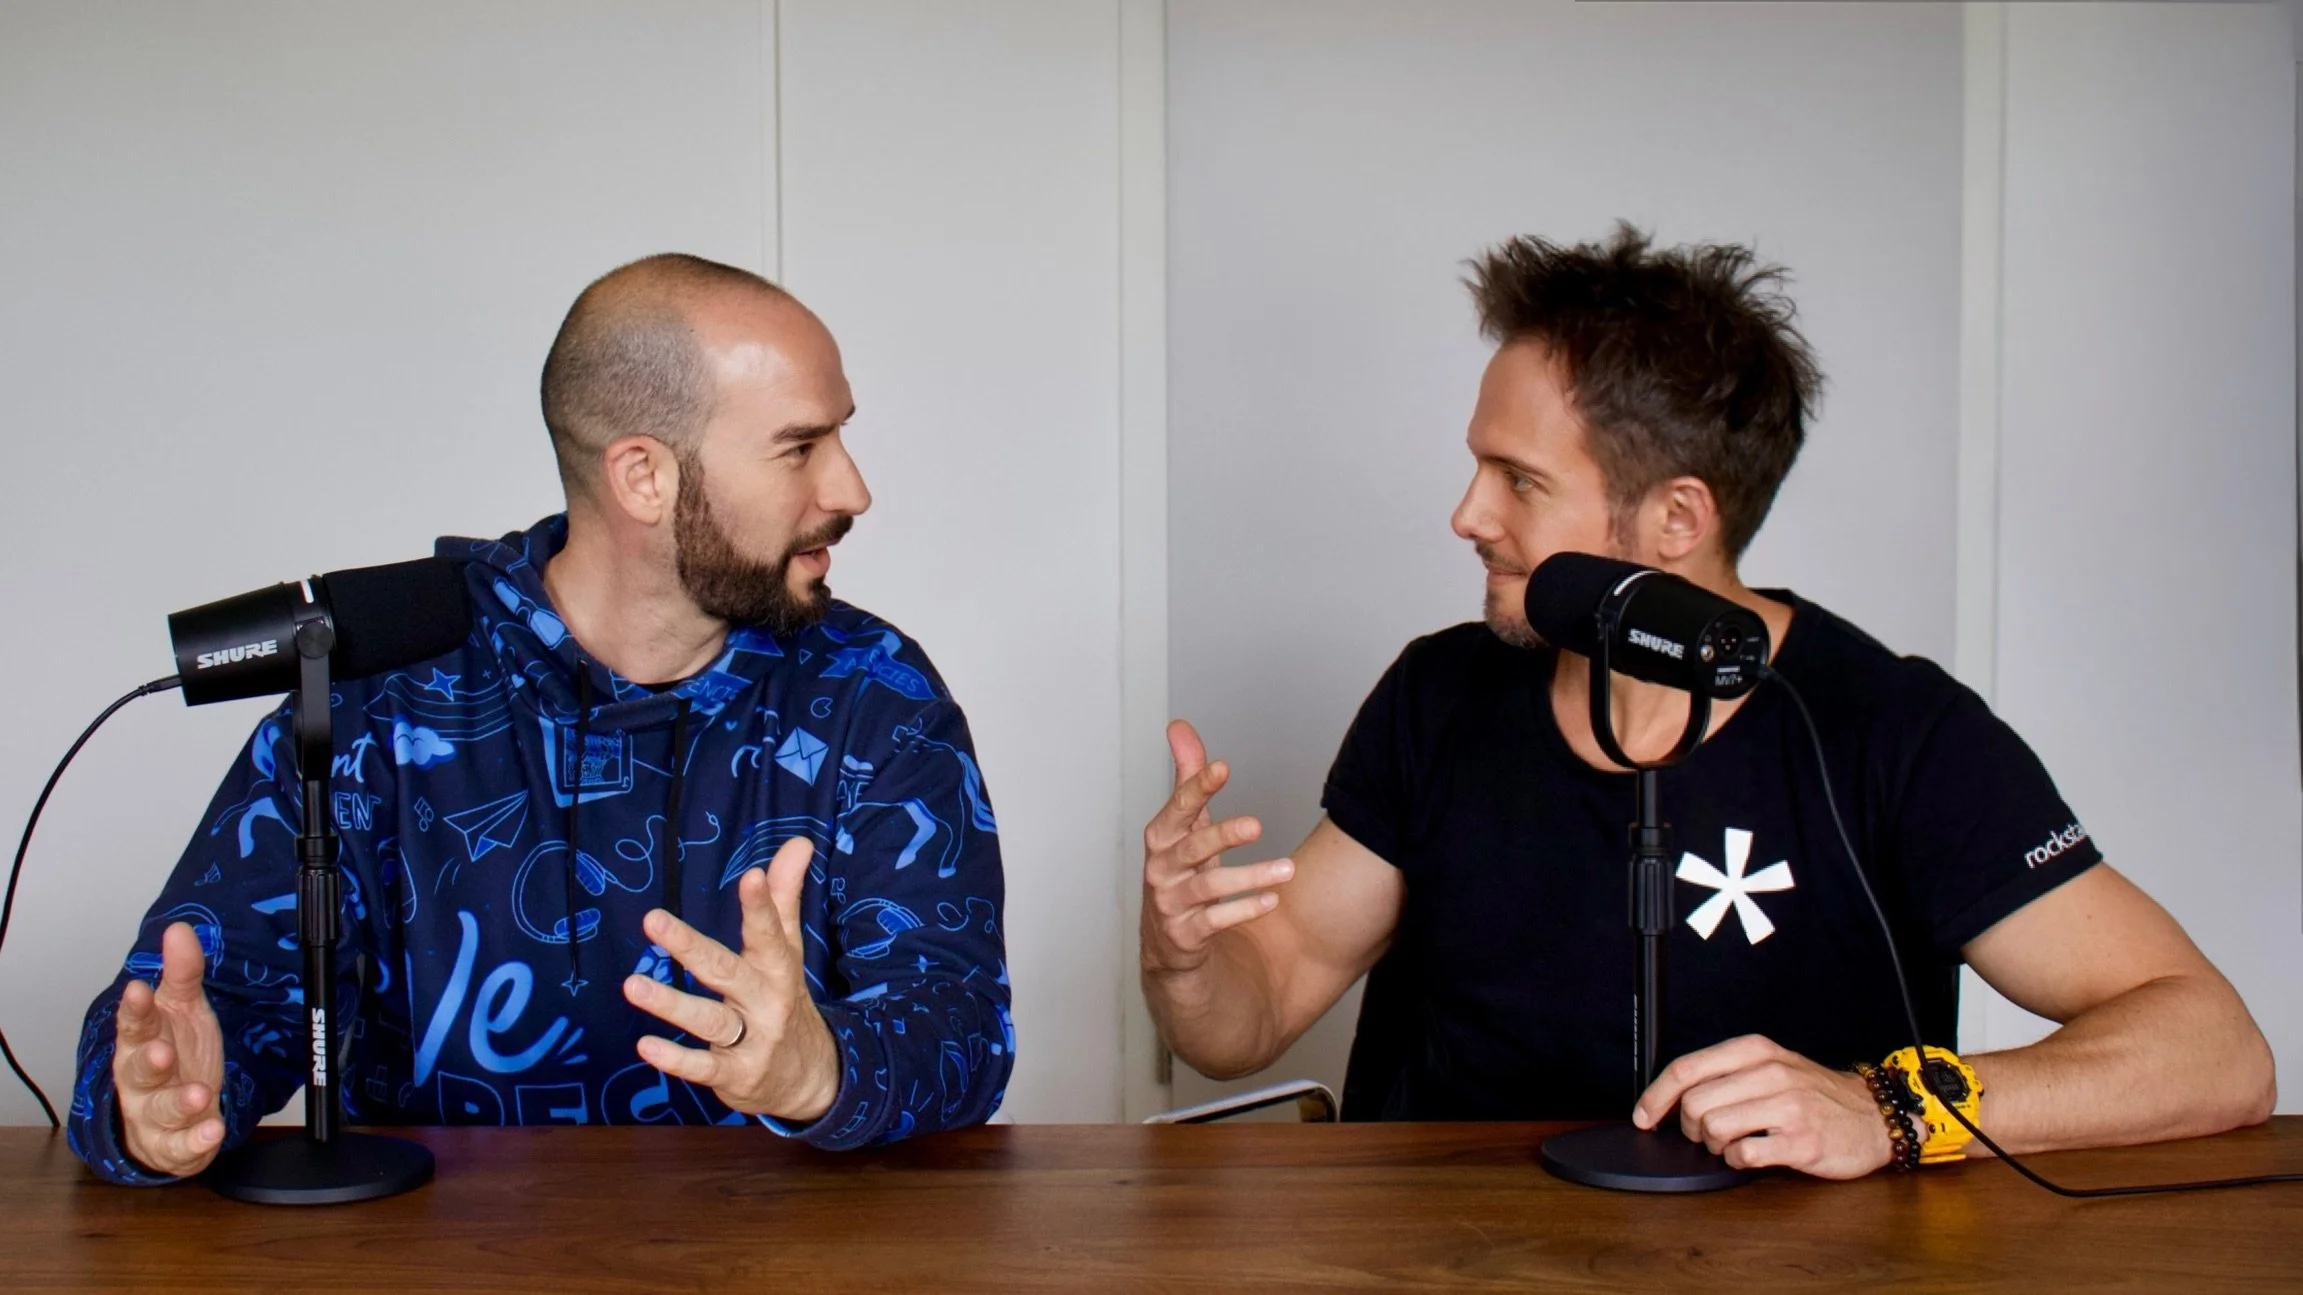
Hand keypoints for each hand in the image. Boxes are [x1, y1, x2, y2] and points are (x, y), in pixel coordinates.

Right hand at [113, 921, 226, 1177]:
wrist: (170, 1113)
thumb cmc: (175, 1052)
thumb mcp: (183, 1009)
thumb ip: (183, 972)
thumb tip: (179, 930)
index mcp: (141, 1041)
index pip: (134, 1023)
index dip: (135, 1009)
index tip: (139, 990)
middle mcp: (142, 1079)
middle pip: (139, 1070)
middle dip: (149, 1062)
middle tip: (163, 1052)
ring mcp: (154, 1113)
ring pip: (159, 1110)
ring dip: (177, 1103)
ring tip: (197, 1095)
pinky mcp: (173, 1143)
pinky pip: (182, 1146)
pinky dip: (197, 1141)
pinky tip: (213, 1130)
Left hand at [623, 837, 840, 1123]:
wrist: (811, 1077)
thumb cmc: (785, 1000)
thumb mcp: (789, 950)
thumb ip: (785, 897)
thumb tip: (798, 840)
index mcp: (778, 967)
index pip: (769, 932)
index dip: (761, 905)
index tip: (750, 876)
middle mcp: (766, 1002)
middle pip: (726, 971)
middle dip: (690, 947)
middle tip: (653, 920)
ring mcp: (751, 1041)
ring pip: (708, 1020)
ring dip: (670, 1004)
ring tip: (632, 985)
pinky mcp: (733, 1074)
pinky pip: (701, 1067)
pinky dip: (675, 1059)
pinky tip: (645, 1045)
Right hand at [1140, 719, 1295, 976]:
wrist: (1167, 939)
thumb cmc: (1181, 871)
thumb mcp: (1184, 825)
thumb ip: (1187, 778)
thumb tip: (1179, 727)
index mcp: (1162, 837)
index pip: (1178, 807)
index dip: (1197, 787)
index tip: (1223, 768)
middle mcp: (1162, 868)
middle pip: (1191, 847)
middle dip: (1223, 834)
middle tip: (1257, 825)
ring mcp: (1172, 902)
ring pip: (1209, 887)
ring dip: (1249, 877)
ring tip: (1286, 869)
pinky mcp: (1186, 933)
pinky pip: (1215, 921)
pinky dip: (1243, 910)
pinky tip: (1272, 900)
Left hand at [1632, 1034, 1892, 1178]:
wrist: (1874, 1116)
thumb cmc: (1815, 1094)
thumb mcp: (1772, 1066)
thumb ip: (1727, 1073)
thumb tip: (1672, 1096)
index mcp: (1756, 1050)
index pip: (1687, 1068)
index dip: (1655, 1096)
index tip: (1643, 1117)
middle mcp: (1770, 1073)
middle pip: (1695, 1104)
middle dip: (1689, 1127)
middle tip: (1706, 1134)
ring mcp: (1788, 1107)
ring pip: (1714, 1128)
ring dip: (1713, 1145)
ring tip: (1731, 1144)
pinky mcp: (1801, 1141)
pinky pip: (1744, 1155)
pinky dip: (1736, 1161)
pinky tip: (1750, 1156)